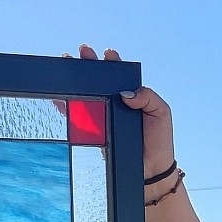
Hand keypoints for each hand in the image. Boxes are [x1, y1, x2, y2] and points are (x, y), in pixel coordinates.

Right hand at [72, 45, 176, 190]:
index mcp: (134, 96)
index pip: (121, 75)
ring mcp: (105, 117)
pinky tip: (60, 98)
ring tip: (67, 64)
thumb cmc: (158, 141)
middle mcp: (117, 104)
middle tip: (82, 51)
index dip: (113, 63)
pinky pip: (78, 117)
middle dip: (90, 65)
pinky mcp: (95, 132)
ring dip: (77, 82)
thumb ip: (147, 98)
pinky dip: (68, 107)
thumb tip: (126, 93)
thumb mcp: (161, 113)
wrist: (149, 170)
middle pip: (100, 81)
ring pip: (88, 95)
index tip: (108, 53)